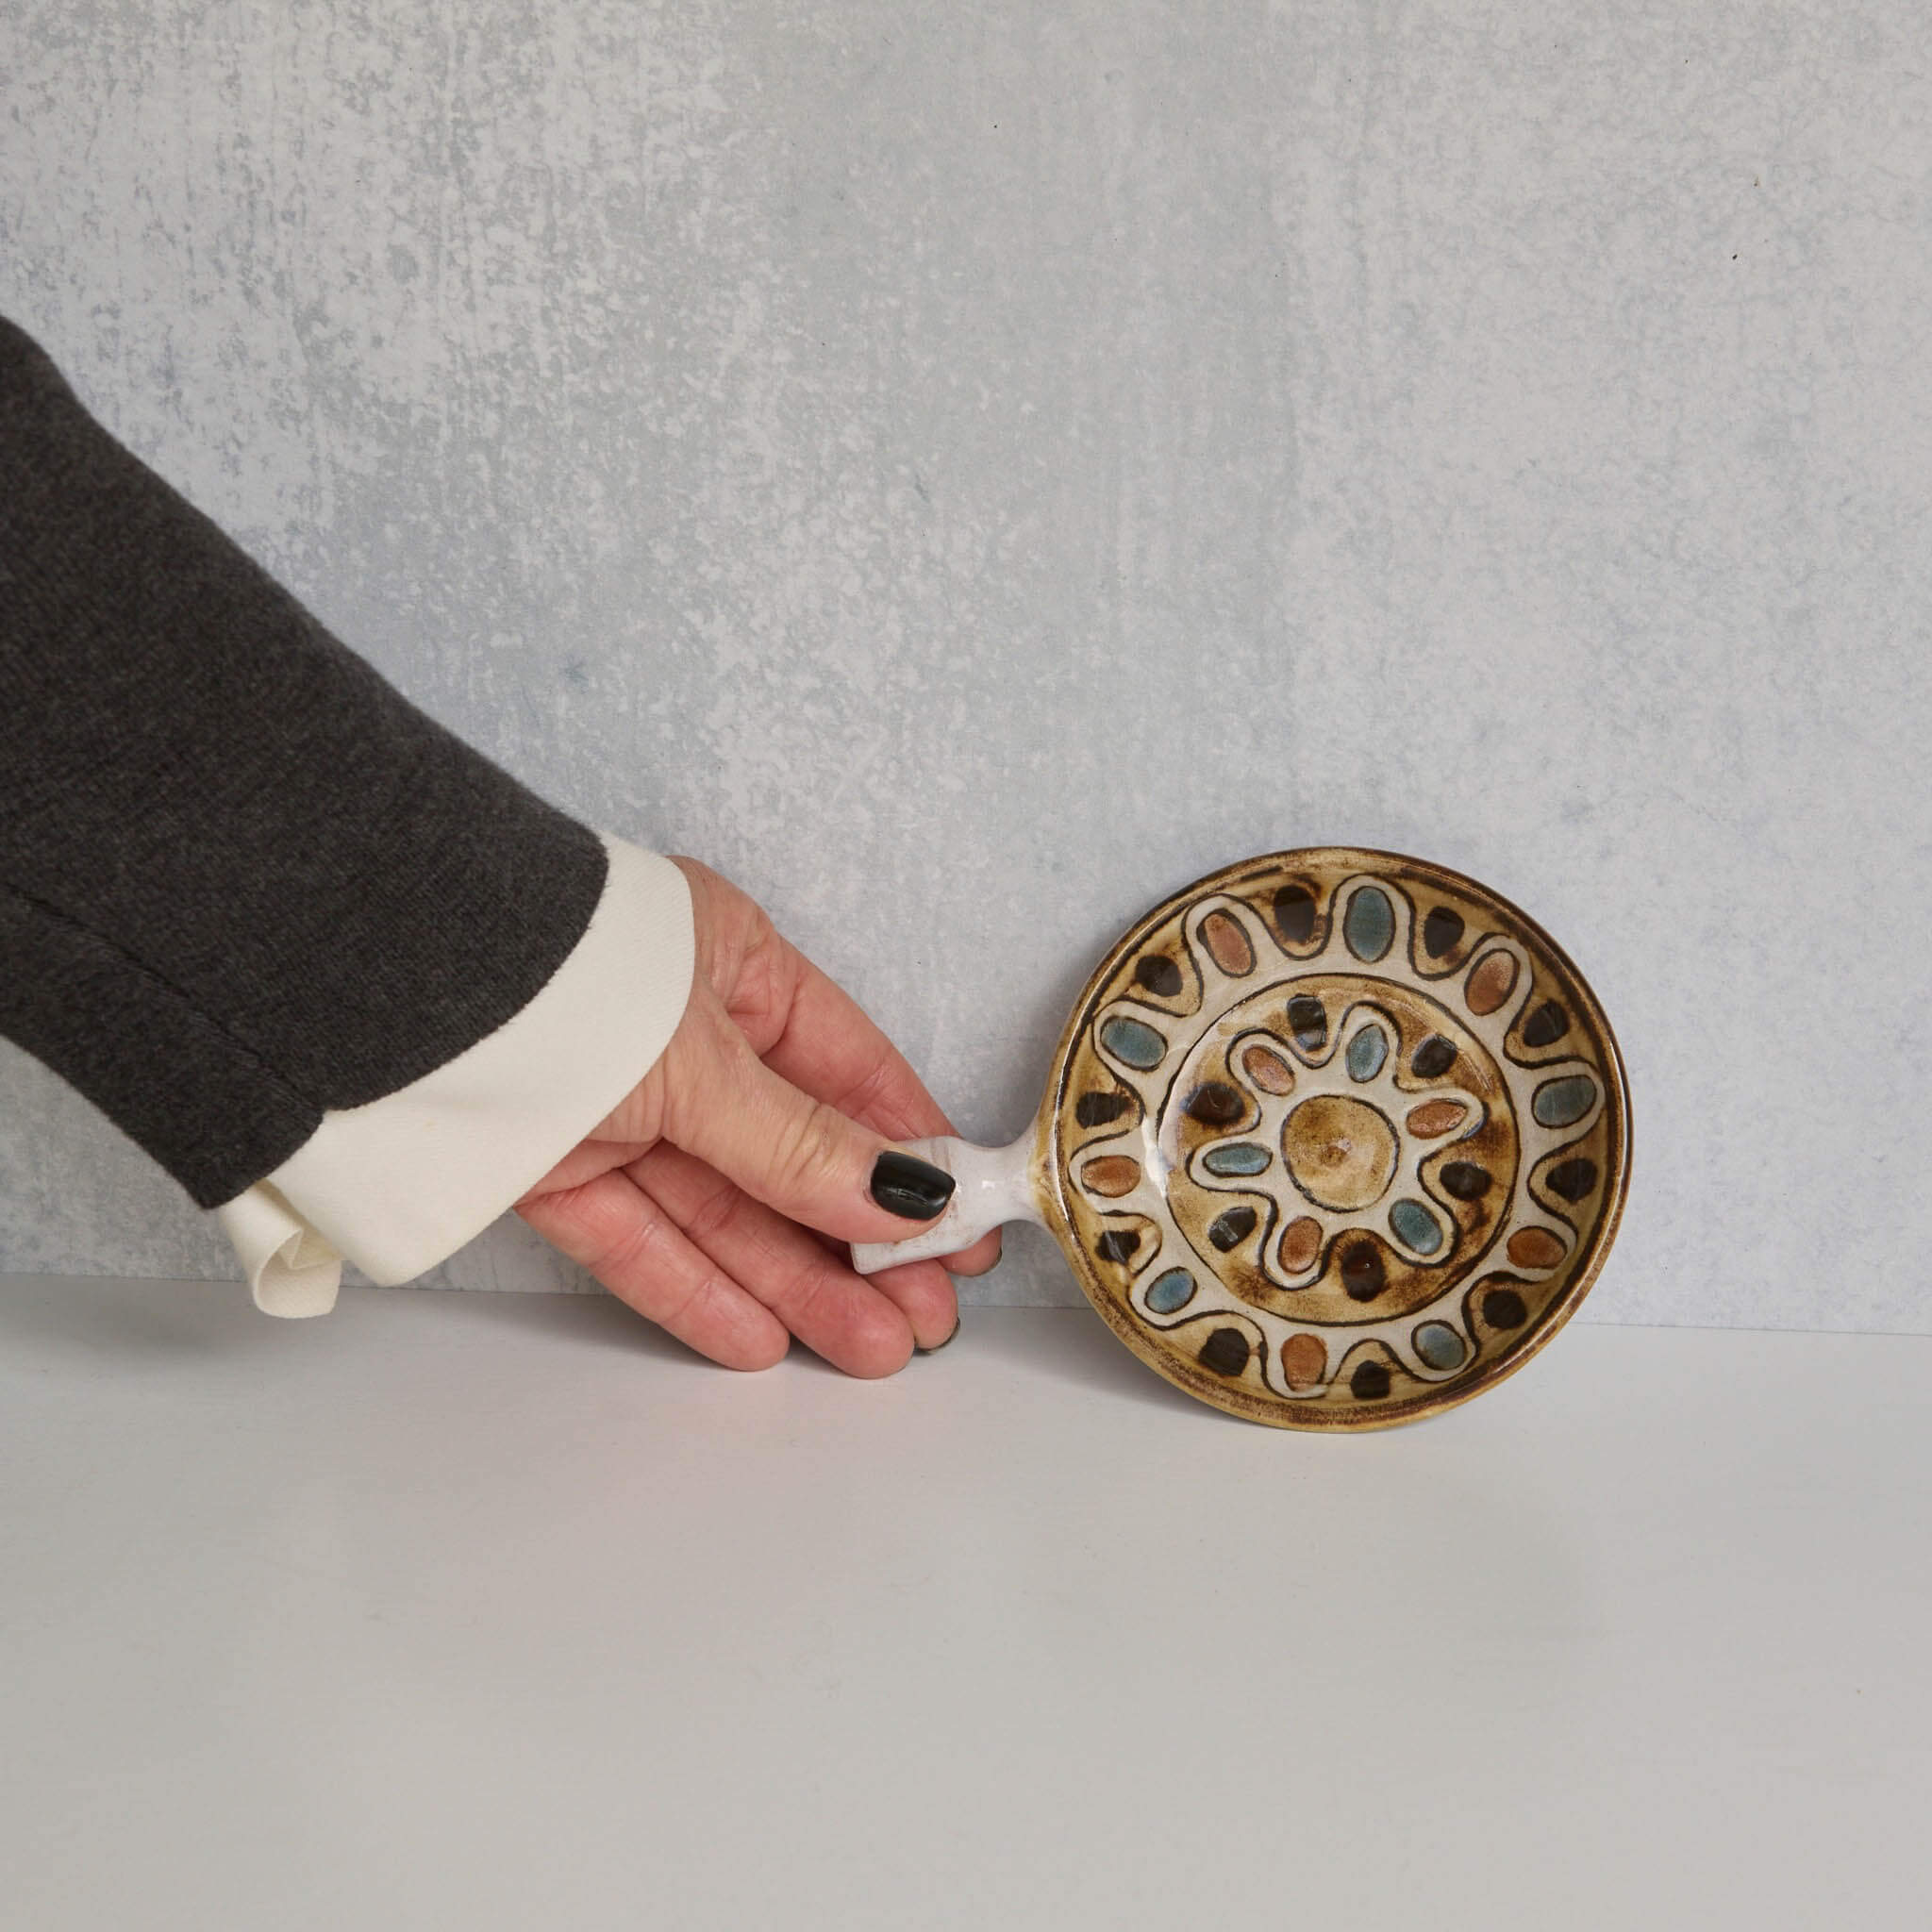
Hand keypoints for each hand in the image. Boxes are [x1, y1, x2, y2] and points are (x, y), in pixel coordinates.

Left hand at [516, 858, 999, 1374]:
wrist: (373, 986)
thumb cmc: (556, 978)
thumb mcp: (703, 1063)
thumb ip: (802, 1143)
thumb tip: (909, 1197)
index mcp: (734, 967)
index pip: (847, 1070)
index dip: (907, 1151)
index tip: (959, 1225)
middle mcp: (679, 1037)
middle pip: (788, 1156)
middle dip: (859, 1243)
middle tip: (920, 1321)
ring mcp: (613, 1105)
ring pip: (720, 1207)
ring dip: (794, 1281)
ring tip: (868, 1349)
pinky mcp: (548, 1165)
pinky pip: (636, 1236)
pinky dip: (694, 1286)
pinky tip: (760, 1337)